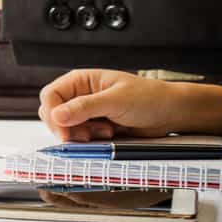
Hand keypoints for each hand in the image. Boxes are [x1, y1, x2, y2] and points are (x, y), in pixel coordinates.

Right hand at [38, 69, 221, 141]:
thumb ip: (84, 107)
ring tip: (106, 132)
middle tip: (86, 135)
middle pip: (53, 114)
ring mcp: (86, 113)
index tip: (64, 131)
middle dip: (67, 128)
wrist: (170, 114)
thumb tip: (57, 115)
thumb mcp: (116, 101)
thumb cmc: (149, 98)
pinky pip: (79, 138)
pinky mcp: (94, 127)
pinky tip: (109, 136)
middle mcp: (80, 95)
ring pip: (65, 129)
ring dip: (82, 136)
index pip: (51, 96)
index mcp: (81, 80)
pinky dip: (90, 141)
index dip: (53, 114)